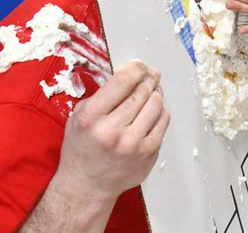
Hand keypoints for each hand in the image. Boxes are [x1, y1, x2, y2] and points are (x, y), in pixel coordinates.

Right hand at [49, 61, 168, 202]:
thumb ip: (102, 95)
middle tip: (151, 74)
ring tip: (152, 90)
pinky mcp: (149, 153)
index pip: (123, 81)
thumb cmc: (82, 148)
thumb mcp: (79, 116)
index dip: (135, 68)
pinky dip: (160, 111)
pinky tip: (153, 111)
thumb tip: (131, 74)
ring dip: (156, 93)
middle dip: (148, 78)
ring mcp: (133, 144)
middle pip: (142, 91)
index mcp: (91, 118)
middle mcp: (112, 131)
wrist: (86, 186)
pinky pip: (163, 121)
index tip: (139, 65)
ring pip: (156, 104)